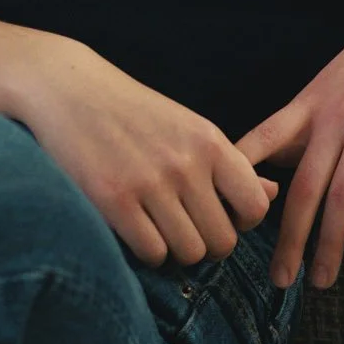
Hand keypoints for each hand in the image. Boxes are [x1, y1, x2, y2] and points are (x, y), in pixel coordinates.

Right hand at [24, 42, 280, 267]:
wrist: (70, 89)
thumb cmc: (134, 112)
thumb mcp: (189, 128)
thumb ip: (231, 165)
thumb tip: (272, 194)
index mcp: (210, 141)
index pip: (255, 208)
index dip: (240, 221)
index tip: (216, 212)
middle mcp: (186, 162)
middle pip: (223, 242)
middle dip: (206, 242)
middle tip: (183, 224)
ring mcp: (150, 182)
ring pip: (190, 253)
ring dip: (176, 249)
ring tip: (157, 224)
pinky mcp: (114, 200)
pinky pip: (153, 254)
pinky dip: (147, 250)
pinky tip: (135, 227)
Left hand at [232, 0, 343, 289]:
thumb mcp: (337, 76)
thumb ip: (313, 115)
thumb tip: (287, 156)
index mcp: (310, 101)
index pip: (262, 141)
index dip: (240, 179)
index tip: (224, 217)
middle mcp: (332, 116)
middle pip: (301, 187)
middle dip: (288, 239)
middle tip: (279, 280)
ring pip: (341, 195)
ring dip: (330, 243)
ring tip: (322, 279)